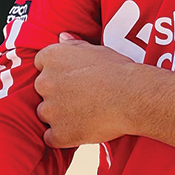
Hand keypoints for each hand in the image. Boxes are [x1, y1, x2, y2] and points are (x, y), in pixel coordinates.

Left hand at [34, 34, 174, 157]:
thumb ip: (74, 45)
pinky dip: (63, 136)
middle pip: (43, 89)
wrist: (132, 97)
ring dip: (60, 116)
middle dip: (57, 93)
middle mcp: (45, 82)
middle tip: (81, 96)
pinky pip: (52, 137)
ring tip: (85, 114)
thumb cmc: (118, 71)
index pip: (41, 63)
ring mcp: (50, 110)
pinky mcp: (58, 134)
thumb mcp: (96, 49)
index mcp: (52, 57)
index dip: (57, 72)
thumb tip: (62, 37)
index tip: (71, 78)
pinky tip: (81, 130)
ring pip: (46, 114)